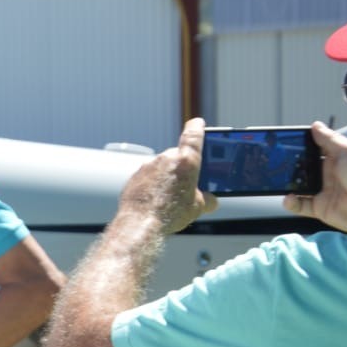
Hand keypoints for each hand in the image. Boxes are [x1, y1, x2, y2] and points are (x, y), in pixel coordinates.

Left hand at [119, 117, 217, 234]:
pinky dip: (153, 183)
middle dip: (182, 167)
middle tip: (186, 183)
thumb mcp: (198, 208)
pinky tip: (155, 198)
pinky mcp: (135, 176)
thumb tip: (211, 200)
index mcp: (186, 161)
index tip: (197, 123)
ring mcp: (148, 166)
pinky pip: (148, 176)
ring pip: (162, 167)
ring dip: (166, 176)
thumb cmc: (171, 214)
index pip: (193, 135)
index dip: (197, 128)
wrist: (140, 223)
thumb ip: (207, 199)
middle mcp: (166, 159)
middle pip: (177, 156)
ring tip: (169, 196)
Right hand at [284, 121, 346, 231]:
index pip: (314, 149)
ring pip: (298, 186)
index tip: (287, 144)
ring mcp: (323, 191)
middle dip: (290, 167)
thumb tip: (316, 125)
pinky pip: (300, 206)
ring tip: (280, 182)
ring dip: (287, 185)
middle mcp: (328, 175)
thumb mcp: (346, 152)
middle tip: (279, 165)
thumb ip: (330, 138)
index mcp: (335, 159)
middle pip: (303, 168)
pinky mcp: (320, 208)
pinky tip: (289, 198)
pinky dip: (291, 203)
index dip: (301, 146)